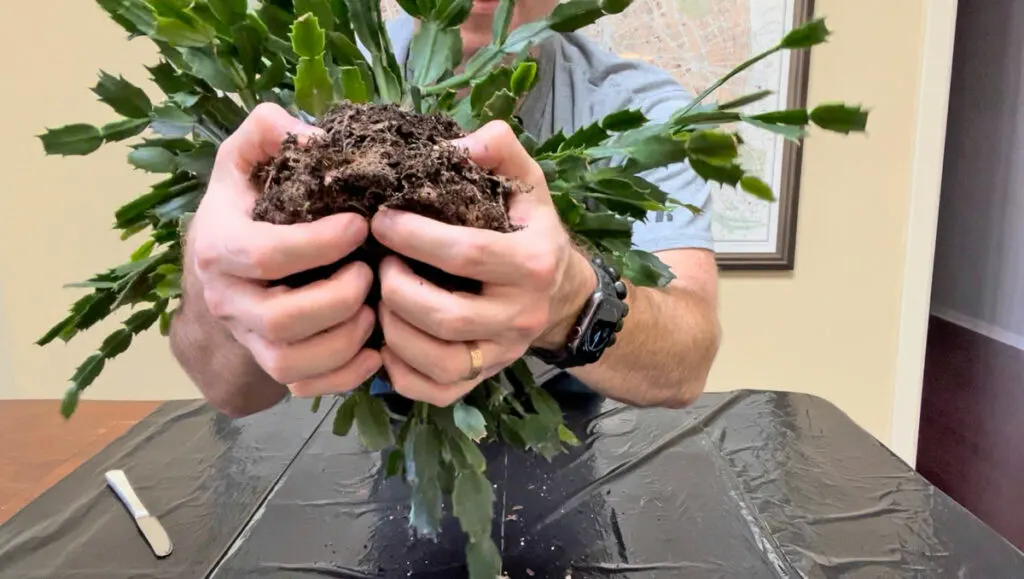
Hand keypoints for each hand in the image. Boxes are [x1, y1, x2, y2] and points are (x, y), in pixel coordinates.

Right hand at [187, 103, 381, 397]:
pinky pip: (307, 388)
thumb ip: (266, 133)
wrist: (223, 266)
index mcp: (219, 246)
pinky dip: (346, 375)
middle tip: (371, 272)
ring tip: (375, 307)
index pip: (267, 255)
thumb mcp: (245, 161)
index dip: (319, 244)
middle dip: (338, 298)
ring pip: (293, 361)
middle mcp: (227, 301)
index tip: (359, 224)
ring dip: (346, 338)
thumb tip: (306, 133)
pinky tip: (375, 349)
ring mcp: (248, 339)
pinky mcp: (272, 366)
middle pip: (282, 319)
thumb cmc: (247, 206)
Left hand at [370, 121, 595, 406]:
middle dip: (398, 288)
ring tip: (378, 299)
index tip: (380, 219)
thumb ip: (499, 150)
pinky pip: (437, 391)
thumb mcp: (526, 184)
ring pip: (439, 361)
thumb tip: (460, 142)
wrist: (562, 294)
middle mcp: (521, 315)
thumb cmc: (531, 231)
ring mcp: (504, 353)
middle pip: (446, 316)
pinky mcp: (486, 378)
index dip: (415, 236)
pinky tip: (386, 341)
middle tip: (377, 263)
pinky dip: (401, 372)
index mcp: (534, 262)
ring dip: (393, 330)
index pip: (467, 253)